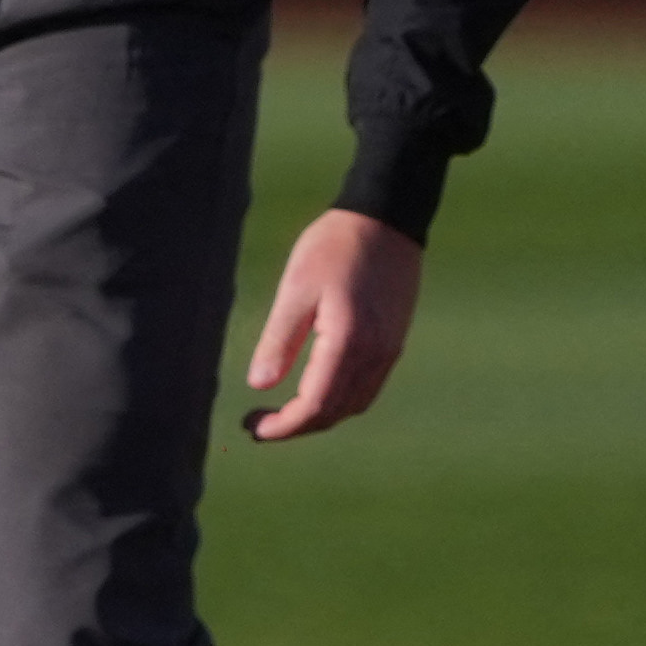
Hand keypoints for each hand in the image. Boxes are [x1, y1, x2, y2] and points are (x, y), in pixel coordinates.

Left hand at [243, 209, 425, 443]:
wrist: (387, 218)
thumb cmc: (335, 247)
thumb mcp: (297, 288)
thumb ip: (280, 340)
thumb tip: (258, 386)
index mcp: (347, 343)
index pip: (314, 406)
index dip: (282, 427)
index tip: (252, 427)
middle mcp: (374, 355)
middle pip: (334, 412)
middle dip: (296, 426)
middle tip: (260, 423)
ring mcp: (389, 351)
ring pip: (353, 405)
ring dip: (319, 416)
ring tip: (284, 412)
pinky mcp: (394, 342)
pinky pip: (367, 388)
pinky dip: (340, 400)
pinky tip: (317, 390)